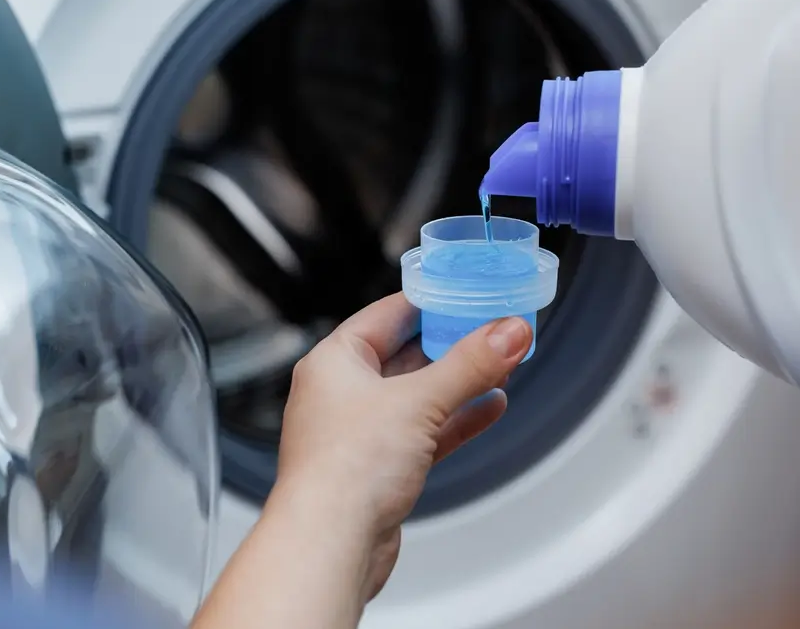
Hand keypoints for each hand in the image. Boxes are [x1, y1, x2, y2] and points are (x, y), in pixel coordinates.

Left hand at [272, 293, 532, 601]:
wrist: (329, 544)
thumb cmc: (343, 471)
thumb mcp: (419, 402)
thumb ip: (469, 365)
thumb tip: (507, 333)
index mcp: (334, 361)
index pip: (388, 314)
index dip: (433, 301)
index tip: (472, 293)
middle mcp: (341, 393)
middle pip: (406, 354)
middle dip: (453, 344)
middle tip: (496, 330)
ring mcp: (360, 432)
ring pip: (418, 396)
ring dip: (460, 383)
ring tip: (503, 365)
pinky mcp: (379, 467)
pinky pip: (424, 432)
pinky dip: (456, 420)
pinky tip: (489, 407)